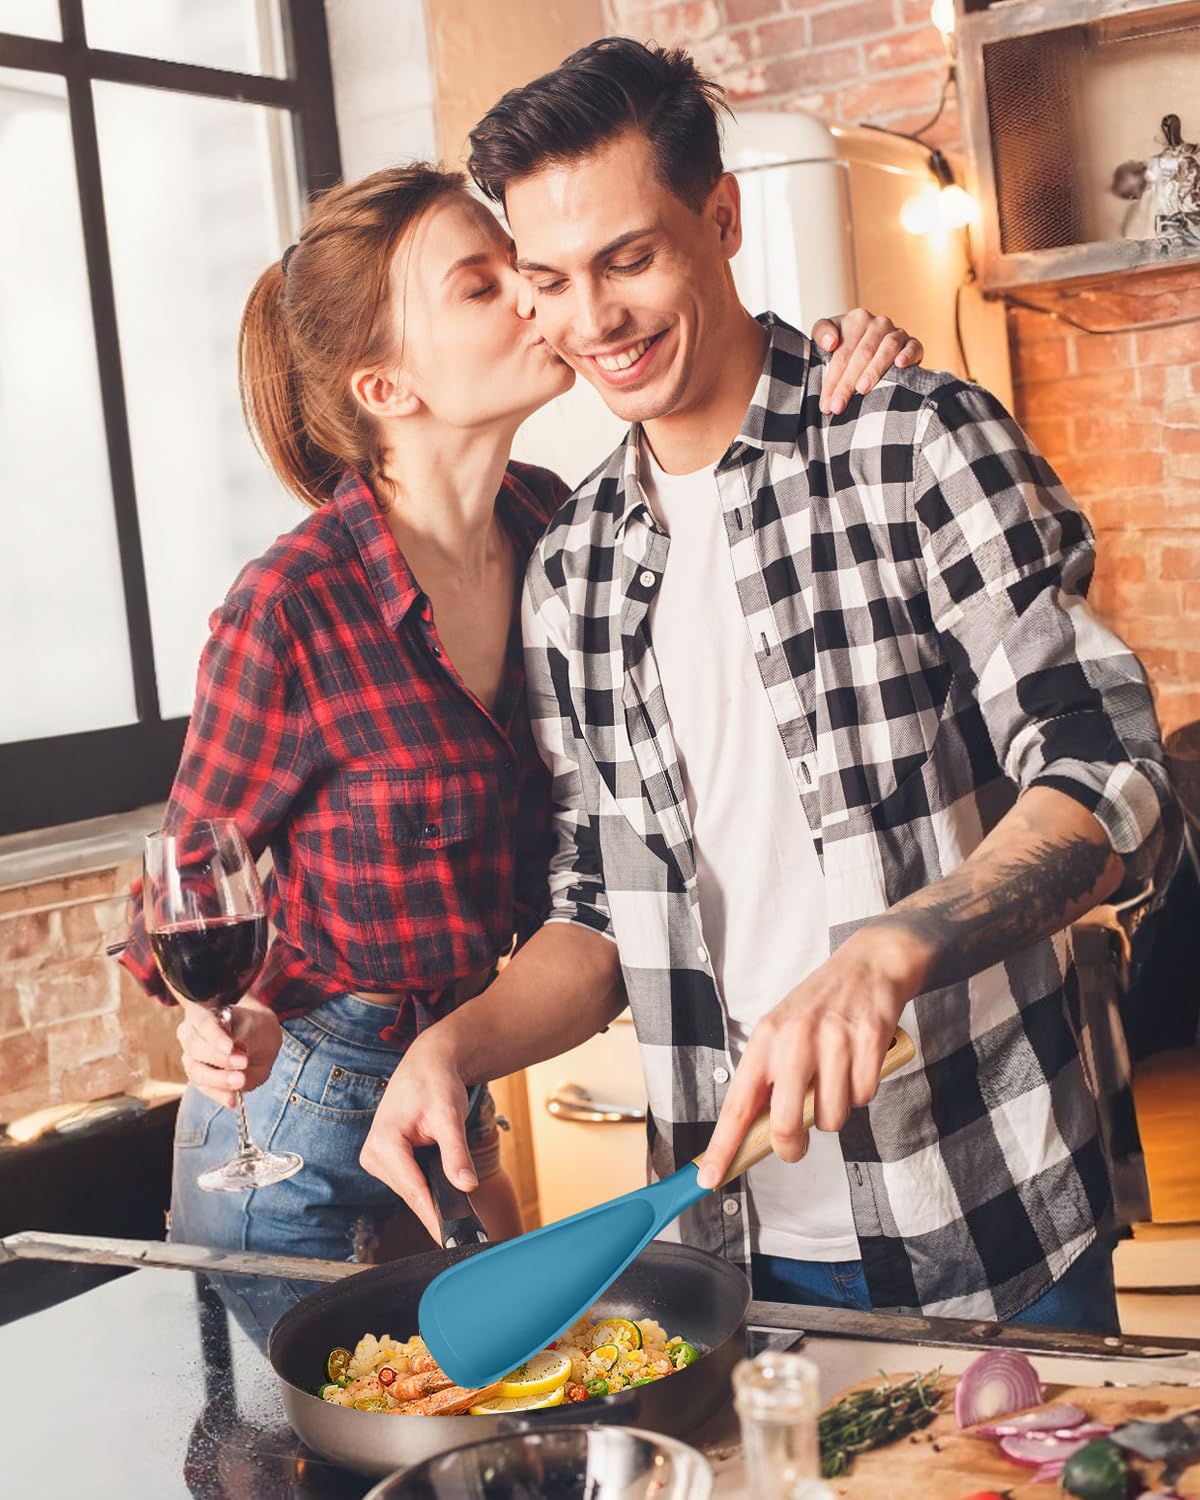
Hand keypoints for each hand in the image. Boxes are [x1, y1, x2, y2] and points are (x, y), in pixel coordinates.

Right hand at [176, 994, 282, 1107]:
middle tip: (242, 1063)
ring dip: (218, 1079)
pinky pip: (203, 1088)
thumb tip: (237, 1051)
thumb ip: (248, 1037)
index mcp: (203, 1013)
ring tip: (240, 1081)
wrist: (256, 1039)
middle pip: (195, 1047)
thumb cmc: (255, 1027)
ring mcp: (190, 1057)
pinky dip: (218, 1094)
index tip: (231, 1046)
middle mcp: (190, 1034)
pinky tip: (232, 1099)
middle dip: (219, 1059)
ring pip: (195, 1070)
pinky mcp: (198, 1077)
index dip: (214, 1036)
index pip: (203, 1022)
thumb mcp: (259, 1026)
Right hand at [359, 1033, 474, 1242]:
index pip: (413, 1190)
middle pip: (411, 1193)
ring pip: (409, 1190)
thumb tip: (466, 1186)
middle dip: (436, 1206)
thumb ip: (456, 1153)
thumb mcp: (450, 1117)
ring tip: (456, 1206)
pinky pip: (407, 1181)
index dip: (433, 1216)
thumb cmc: (436, 1084)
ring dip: (430, 1195)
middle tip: (465, 1226)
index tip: (448, 1238)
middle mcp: (373, 1153)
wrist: (427, 1066)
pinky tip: (439, 1188)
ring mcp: (375, 1158)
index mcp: (385, 1142)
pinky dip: (424, 1185)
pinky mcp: (383, 1159)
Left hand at [695, 927, 923, 1189]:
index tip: (708, 1178)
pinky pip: (863, 1097)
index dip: (723, 1146)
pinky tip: (859, 1064)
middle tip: (795, 1144)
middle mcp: (795, 1039)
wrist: (868, 963)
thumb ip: (771, 1077)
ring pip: (830, 1118)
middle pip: (785, 1124)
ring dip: (834, 1111)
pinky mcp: (869, 1041)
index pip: (738, 1104)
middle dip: (791, 1146)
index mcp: (766, 1038)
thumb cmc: (821, 1006)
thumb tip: (757, 1133)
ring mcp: (834, 1040)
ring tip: (836, 1078)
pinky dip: (862, 1090)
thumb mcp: (783, 1031)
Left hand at [810, 309, 923, 415]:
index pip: (842, 353)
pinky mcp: (913, 343)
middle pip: (862, 354)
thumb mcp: (826, 334)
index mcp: (856, 320)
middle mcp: (878, 324)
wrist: (870, 346)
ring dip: (874, 370)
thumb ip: (821, 332)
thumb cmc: (845, 344)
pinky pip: (913, 346)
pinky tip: (900, 364)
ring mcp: (897, 333)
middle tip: (838, 406)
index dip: (832, 379)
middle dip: (848, 383)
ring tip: (862, 389)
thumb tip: (830, 342)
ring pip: (887, 349)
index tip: (825, 403)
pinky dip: (908, 354)